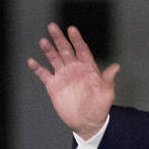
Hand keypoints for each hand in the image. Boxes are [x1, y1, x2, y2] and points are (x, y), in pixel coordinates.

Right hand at [27, 23, 119, 137]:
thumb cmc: (100, 107)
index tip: (72, 29)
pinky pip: (44, 74)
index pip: (81, 49)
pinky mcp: (53, 86)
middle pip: (65, 50)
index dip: (77, 39)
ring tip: (43, 41)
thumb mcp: (106, 93)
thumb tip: (116, 66)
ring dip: (48, 50)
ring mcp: (63, 76)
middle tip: (52, 26)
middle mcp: (74, 69)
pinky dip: (37, 68)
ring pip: (54, 59)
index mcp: (87, 67)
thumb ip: (108, 79)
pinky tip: (32, 62)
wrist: (88, 122)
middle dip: (59, 38)